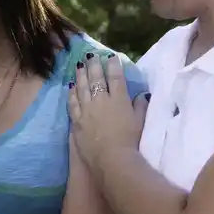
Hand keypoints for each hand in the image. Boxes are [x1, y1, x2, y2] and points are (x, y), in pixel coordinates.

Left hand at [68, 53, 148, 171]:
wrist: (111, 158)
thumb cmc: (130, 140)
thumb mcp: (140, 121)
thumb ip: (140, 105)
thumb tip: (142, 94)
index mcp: (119, 99)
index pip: (116, 77)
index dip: (113, 65)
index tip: (110, 56)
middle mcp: (101, 100)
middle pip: (96, 78)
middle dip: (94, 65)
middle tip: (90, 55)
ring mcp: (87, 110)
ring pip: (82, 87)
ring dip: (81, 75)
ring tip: (79, 65)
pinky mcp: (77, 120)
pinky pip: (72, 102)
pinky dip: (71, 92)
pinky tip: (70, 86)